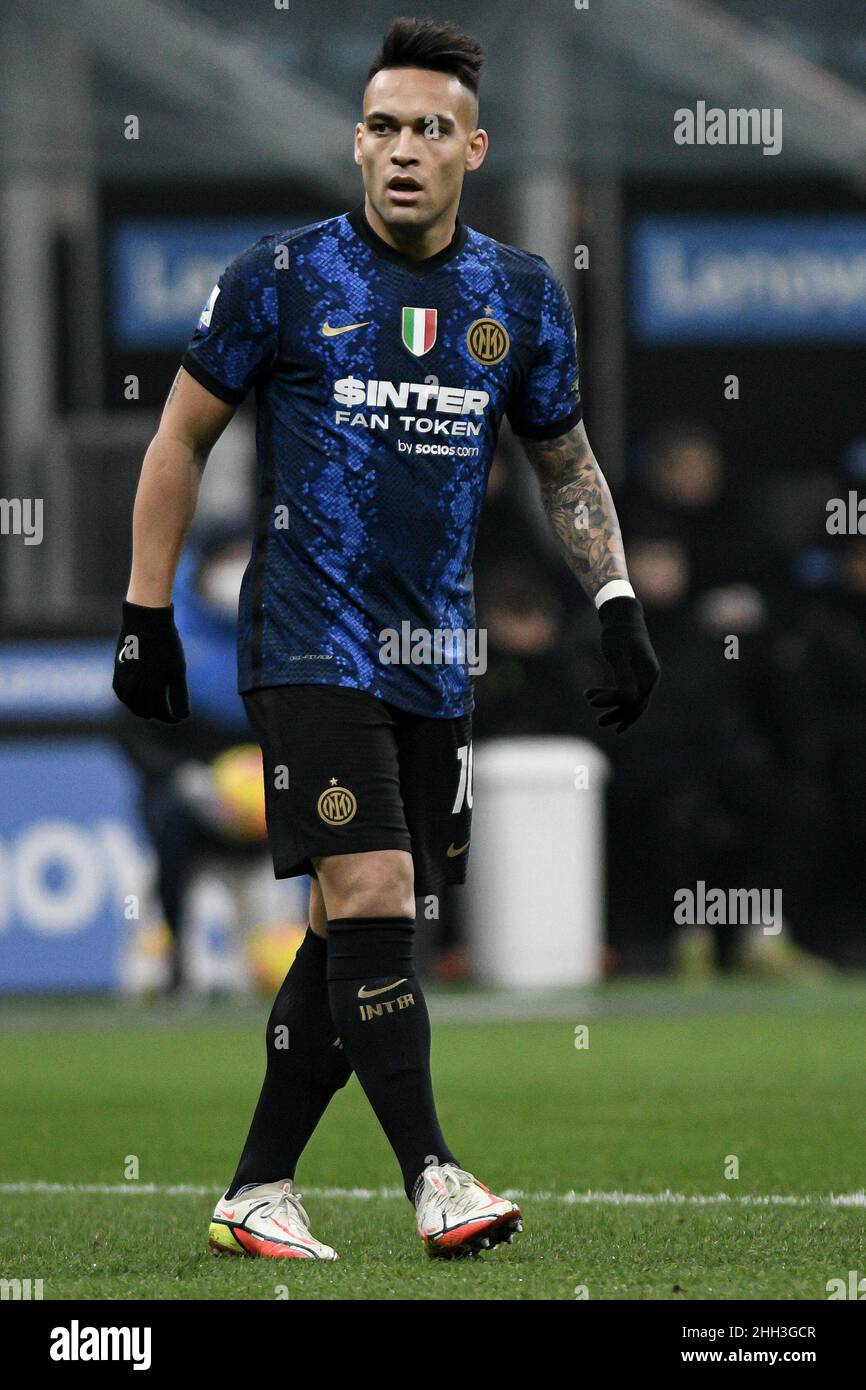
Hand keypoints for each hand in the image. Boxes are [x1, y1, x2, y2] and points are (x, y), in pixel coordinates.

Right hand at [112, 600, 189, 721]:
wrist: (145, 621)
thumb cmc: (166, 646)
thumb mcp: (178, 672)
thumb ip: (179, 697)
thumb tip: (183, 717)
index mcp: (151, 692)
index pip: (162, 714)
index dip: (172, 718)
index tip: (180, 717)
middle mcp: (134, 690)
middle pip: (146, 711)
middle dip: (158, 714)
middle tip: (168, 713)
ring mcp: (123, 681)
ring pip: (132, 704)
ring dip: (142, 709)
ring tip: (152, 708)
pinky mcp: (117, 671)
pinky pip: (122, 693)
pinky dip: (129, 698)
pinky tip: (135, 696)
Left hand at [585, 595, 659, 732]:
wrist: (623, 616)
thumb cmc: (619, 633)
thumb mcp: (617, 654)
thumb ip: (623, 676)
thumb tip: (626, 700)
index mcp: (649, 674)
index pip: (633, 699)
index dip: (613, 703)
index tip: (590, 700)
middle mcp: (650, 678)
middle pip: (636, 706)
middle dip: (617, 714)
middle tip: (598, 722)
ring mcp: (645, 677)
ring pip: (632, 702)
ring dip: (614, 707)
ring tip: (591, 703)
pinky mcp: (636, 674)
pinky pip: (628, 693)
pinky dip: (614, 697)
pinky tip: (596, 696)